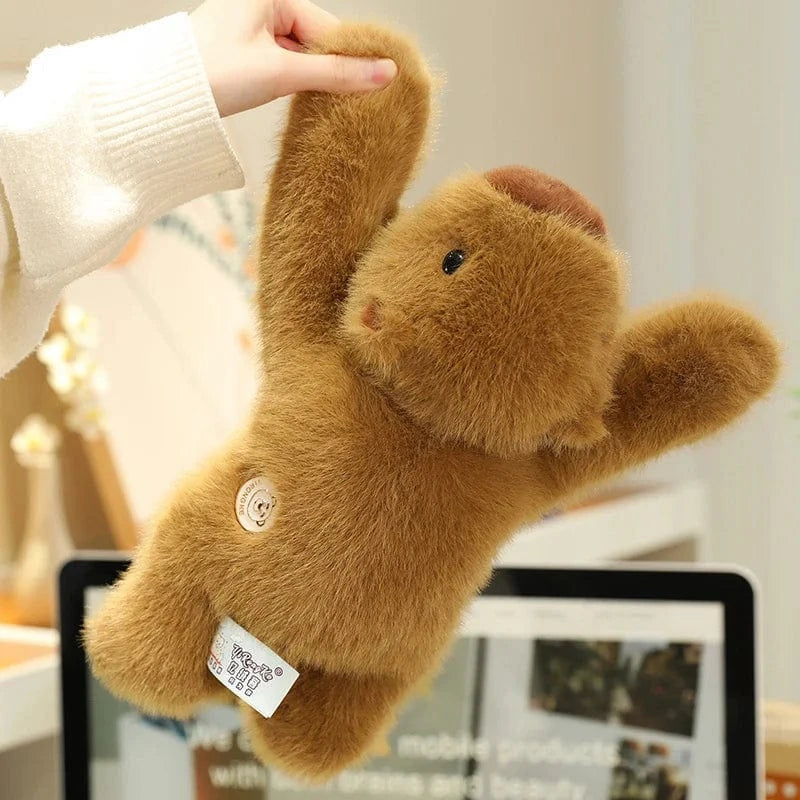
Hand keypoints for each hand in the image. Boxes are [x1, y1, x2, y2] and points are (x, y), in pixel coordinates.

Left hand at [190, 0, 397, 116]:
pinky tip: (299, 102)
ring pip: (299, 54)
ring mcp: (250, 25)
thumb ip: (336, 74)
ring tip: (320, 106)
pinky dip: (293, 82)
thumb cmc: (214, 75)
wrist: (166, 98)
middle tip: (346, 103)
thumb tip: (386, 73)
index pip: (327, 26)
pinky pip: (282, 61)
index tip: (372, 87)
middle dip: (328, 70)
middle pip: (314, 39)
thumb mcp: (282, 73)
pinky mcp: (243, 48)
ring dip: (310, 80)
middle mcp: (260, 2)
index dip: (348, 58)